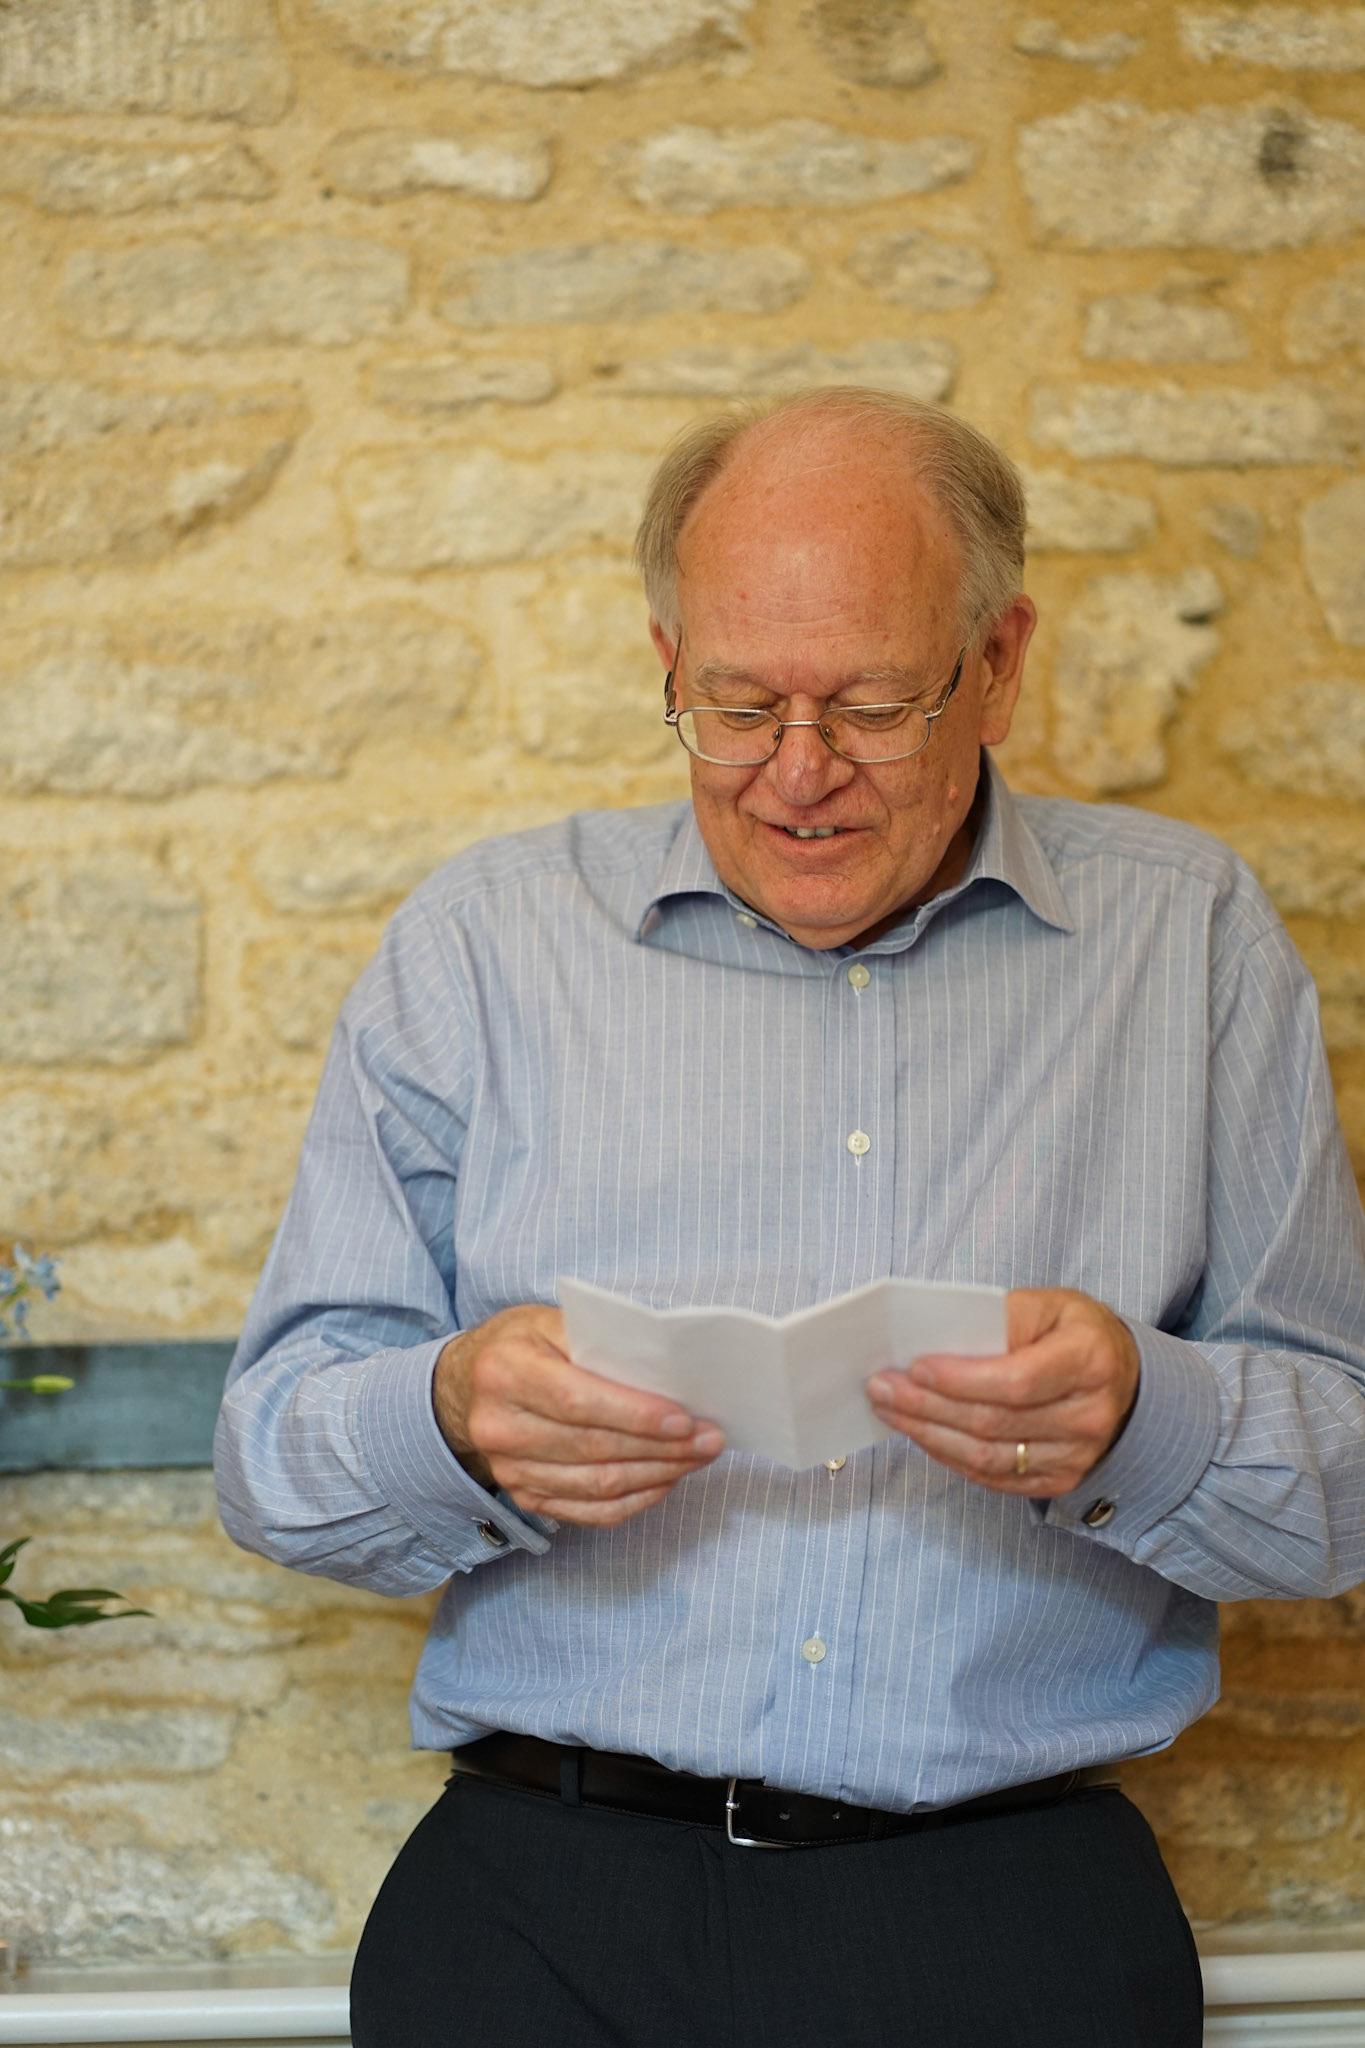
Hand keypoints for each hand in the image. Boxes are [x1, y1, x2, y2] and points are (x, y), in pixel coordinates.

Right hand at [433, 1304, 724, 1526]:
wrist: (468, 1385)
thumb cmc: (524, 1344)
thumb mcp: (551, 1321)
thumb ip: (600, 1341)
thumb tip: (664, 1371)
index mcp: (505, 1372)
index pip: (578, 1401)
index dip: (636, 1415)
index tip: (685, 1419)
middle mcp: (499, 1426)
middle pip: (594, 1448)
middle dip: (661, 1448)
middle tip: (710, 1439)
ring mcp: (509, 1470)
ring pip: (597, 1485)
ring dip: (658, 1474)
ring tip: (698, 1458)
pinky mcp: (525, 1497)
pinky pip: (590, 1511)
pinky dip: (636, 1499)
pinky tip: (666, 1480)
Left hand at [865, 1288, 1139, 1496]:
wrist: (1122, 1377)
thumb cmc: (1075, 1332)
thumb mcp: (1049, 1303)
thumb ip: (1002, 1316)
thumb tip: (940, 1338)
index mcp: (1089, 1360)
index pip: (1016, 1381)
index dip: (960, 1379)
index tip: (914, 1367)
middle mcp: (1088, 1415)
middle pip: (994, 1422)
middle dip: (926, 1406)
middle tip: (880, 1388)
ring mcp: (1077, 1455)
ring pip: (987, 1457)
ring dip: (928, 1434)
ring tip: (889, 1410)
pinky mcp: (1060, 1480)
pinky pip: (994, 1478)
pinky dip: (949, 1456)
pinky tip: (921, 1433)